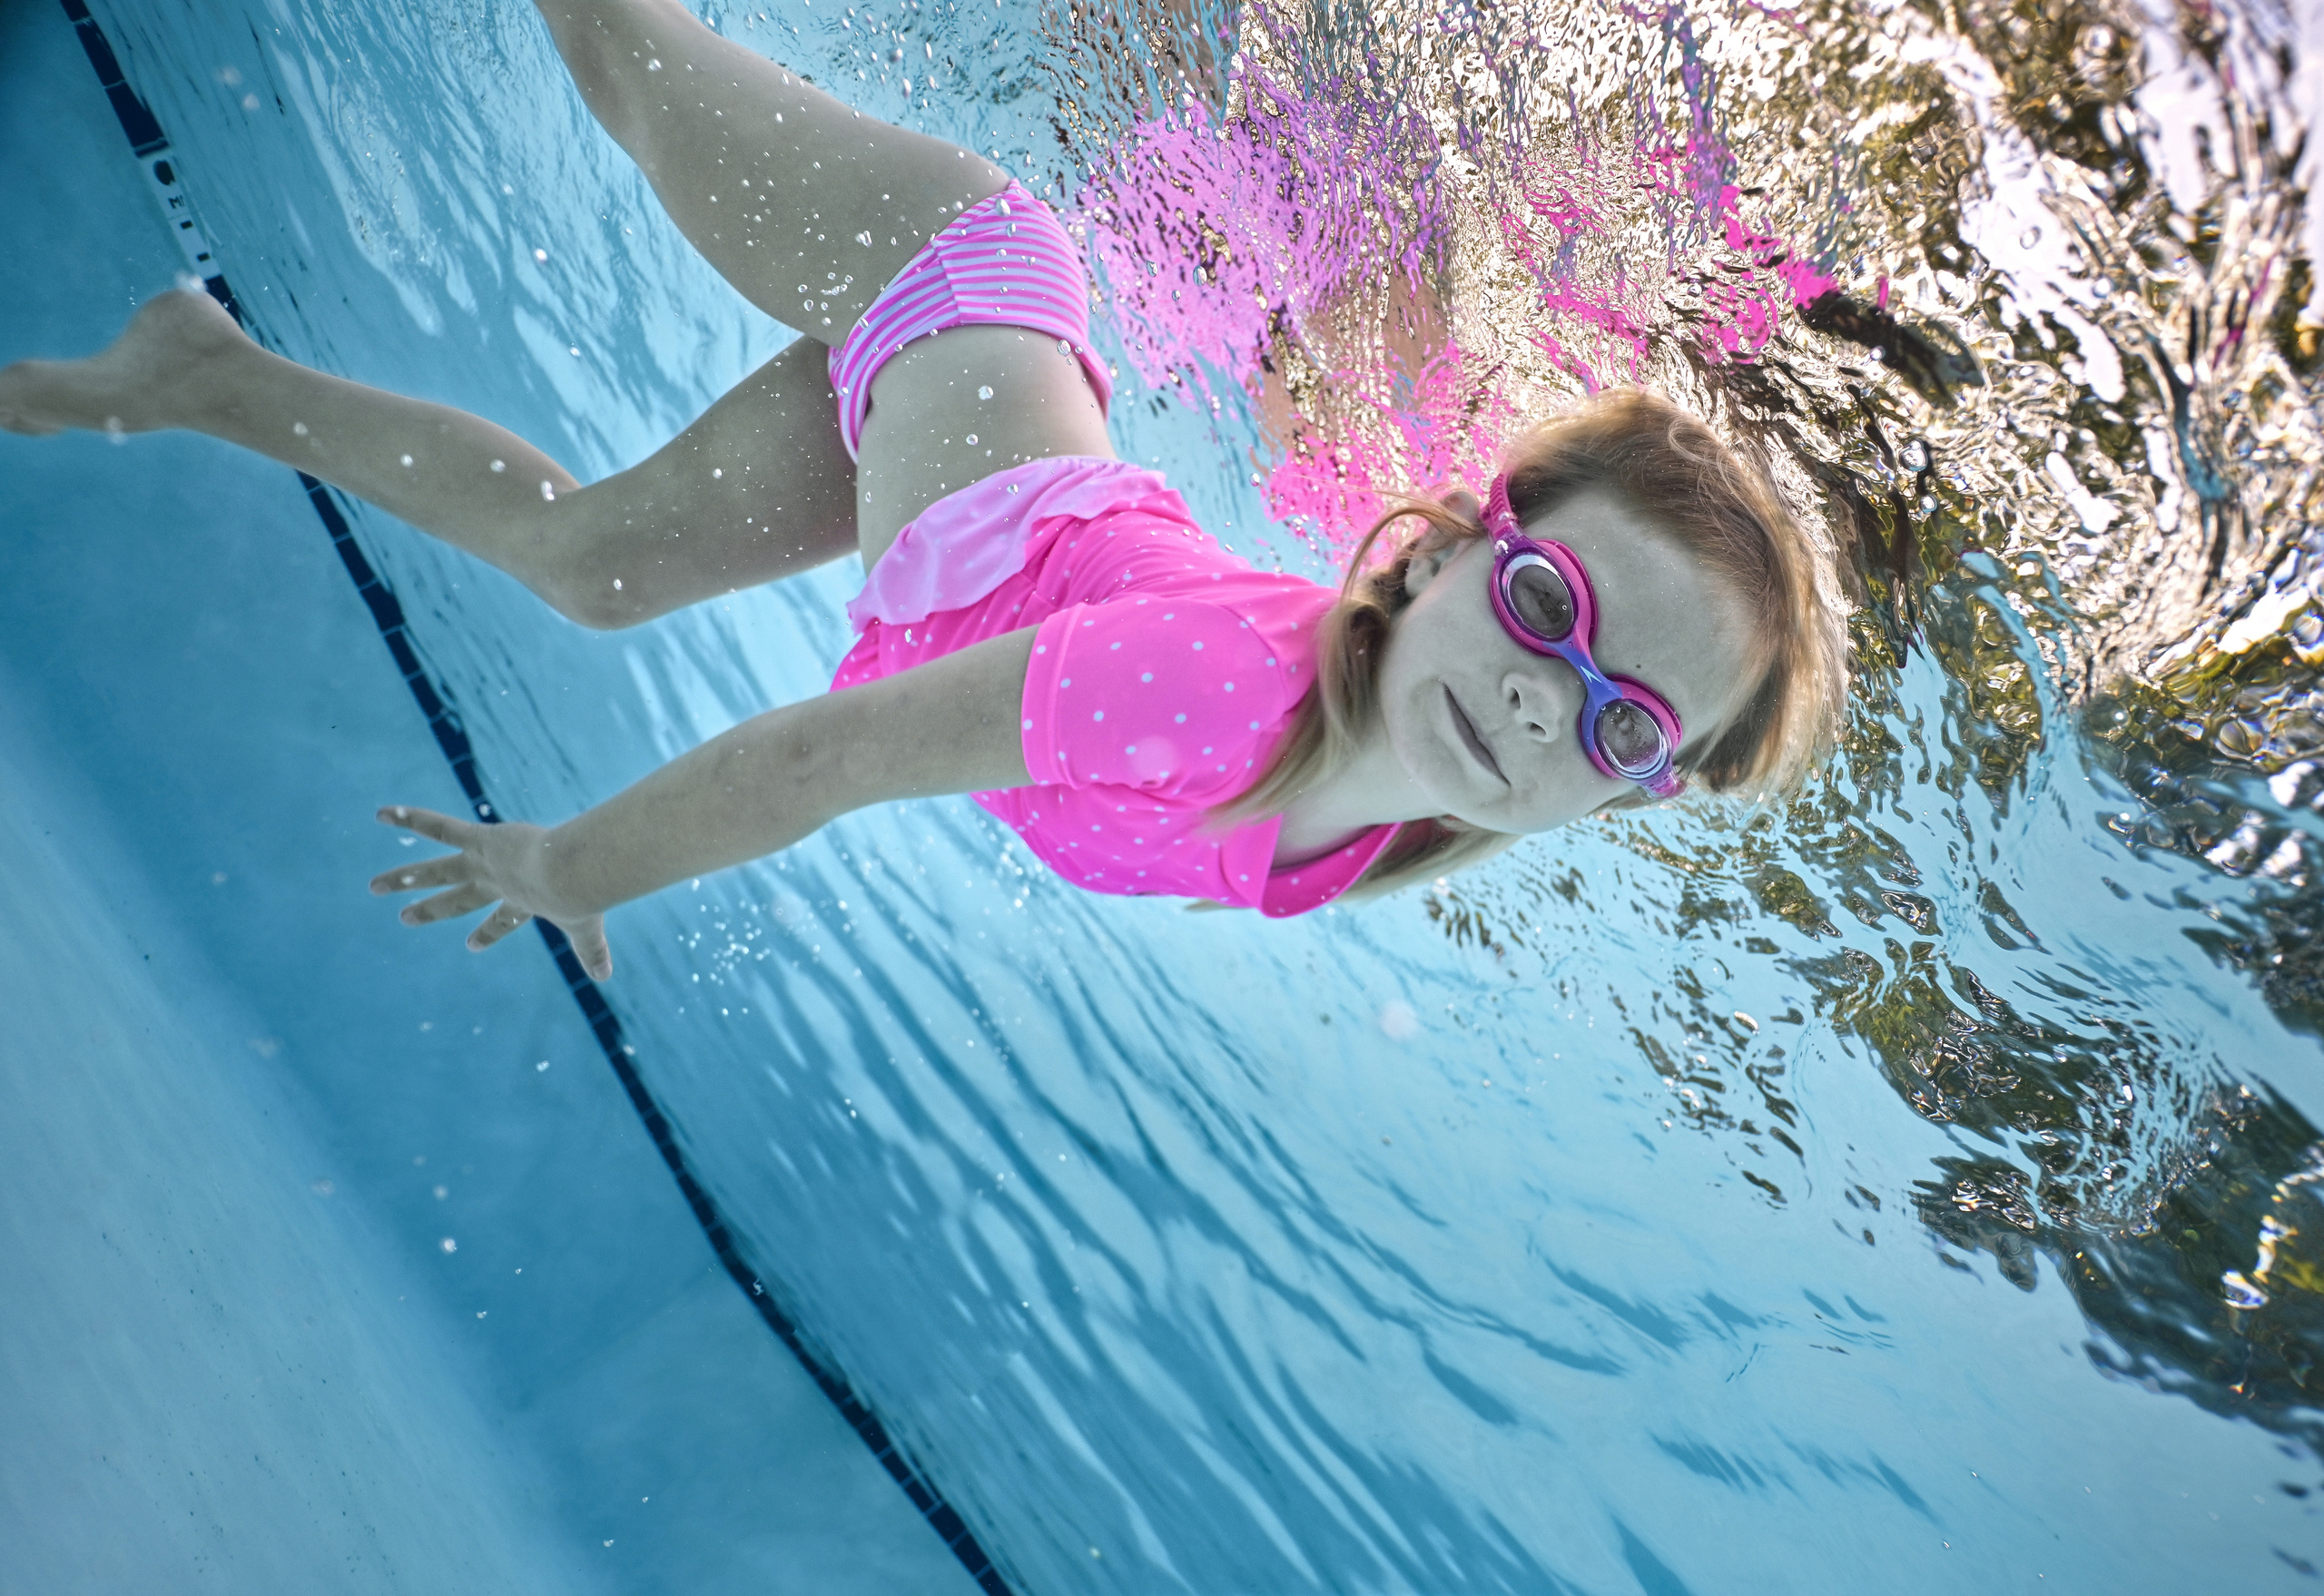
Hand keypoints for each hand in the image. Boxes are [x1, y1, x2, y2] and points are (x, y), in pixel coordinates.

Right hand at [369, 805, 614, 979]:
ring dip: (405, 877)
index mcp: (521, 903)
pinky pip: (440, 827)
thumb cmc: (581, 896)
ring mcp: (483, 864)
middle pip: (458, 900)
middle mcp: (495, 886)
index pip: (502, 920)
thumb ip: (594, 950)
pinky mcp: (479, 840)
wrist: (567, 876)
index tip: (473, 944)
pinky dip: (412, 818)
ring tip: (375, 885)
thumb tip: (607, 977)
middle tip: (405, 917)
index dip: (489, 932)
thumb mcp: (587, 925)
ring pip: (435, 870)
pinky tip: (383, 813)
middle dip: (431, 910)